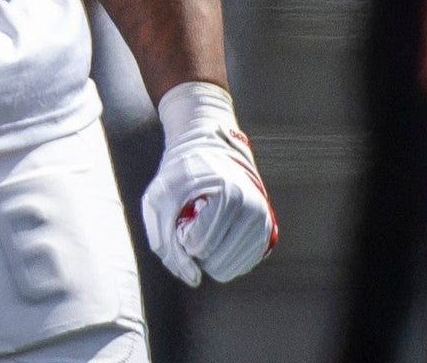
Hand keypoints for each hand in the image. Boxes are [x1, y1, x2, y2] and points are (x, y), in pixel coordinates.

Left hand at [142, 83, 276, 286]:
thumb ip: (167, 243)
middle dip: (196, 249)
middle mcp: (253, 209)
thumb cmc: (181, 173)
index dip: (181, 236)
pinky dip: (224, 257)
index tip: (182, 213)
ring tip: (205, 225)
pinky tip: (217, 234)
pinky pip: (243, 265)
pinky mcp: (267, 231)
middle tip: (192, 220)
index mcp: (228, 195)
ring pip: (231, 269)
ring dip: (210, 255)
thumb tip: (193, 279)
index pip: (198, 245)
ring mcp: (264, 220)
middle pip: (215, 263)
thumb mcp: (159, 200)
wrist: (211, 146)